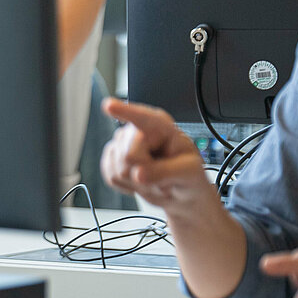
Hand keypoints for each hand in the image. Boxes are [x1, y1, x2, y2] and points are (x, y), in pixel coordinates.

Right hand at [99, 98, 215, 212]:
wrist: (179, 191)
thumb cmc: (188, 175)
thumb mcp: (187, 173)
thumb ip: (165, 172)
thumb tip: (138, 174)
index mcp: (161, 127)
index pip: (142, 118)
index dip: (124, 111)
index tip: (109, 106)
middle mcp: (139, 131)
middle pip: (128, 155)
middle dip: (142, 173)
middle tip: (161, 179)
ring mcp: (123, 143)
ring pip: (117, 167)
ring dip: (136, 182)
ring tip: (153, 180)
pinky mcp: (113, 158)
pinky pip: (110, 176)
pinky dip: (126, 186)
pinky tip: (140, 182)